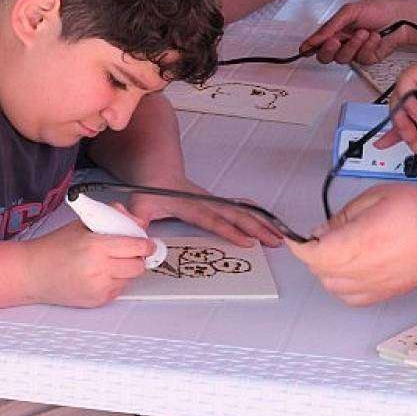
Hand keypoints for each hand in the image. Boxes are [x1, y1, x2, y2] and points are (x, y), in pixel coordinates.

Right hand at [23, 219, 153, 306]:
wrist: (32, 273)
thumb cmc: (55, 247)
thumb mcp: (83, 224)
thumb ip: (112, 219)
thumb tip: (138, 223)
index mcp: (96, 246)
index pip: (136, 246)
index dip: (145, 244)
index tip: (147, 242)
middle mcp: (99, 268)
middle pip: (138, 265)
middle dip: (137, 257)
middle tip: (129, 251)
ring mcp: (99, 287)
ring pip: (130, 278)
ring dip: (126, 269)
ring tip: (109, 262)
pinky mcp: (97, 301)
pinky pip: (119, 289)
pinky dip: (115, 280)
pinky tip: (99, 274)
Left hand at [127, 176, 282, 247]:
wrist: (156, 174)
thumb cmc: (149, 193)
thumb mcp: (139, 206)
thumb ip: (137, 220)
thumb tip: (137, 234)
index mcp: (189, 206)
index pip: (212, 219)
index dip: (229, 230)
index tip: (247, 241)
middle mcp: (206, 202)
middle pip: (236, 214)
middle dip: (257, 228)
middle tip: (275, 241)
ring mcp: (214, 201)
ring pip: (242, 210)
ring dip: (262, 222)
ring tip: (280, 235)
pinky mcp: (217, 202)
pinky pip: (241, 208)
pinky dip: (257, 215)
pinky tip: (270, 223)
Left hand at [288, 184, 416, 305]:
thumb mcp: (374, 197)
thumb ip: (342, 216)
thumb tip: (320, 232)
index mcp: (360, 240)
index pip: (313, 254)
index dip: (298, 245)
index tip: (295, 238)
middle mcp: (365, 267)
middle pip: (319, 270)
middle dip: (312, 253)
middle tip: (321, 237)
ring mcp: (375, 284)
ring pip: (331, 286)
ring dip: (325, 269)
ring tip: (335, 251)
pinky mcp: (384, 293)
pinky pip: (350, 299)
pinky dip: (341, 286)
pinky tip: (348, 269)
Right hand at [300, 0, 416, 63]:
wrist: (401, 19)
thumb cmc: (378, 10)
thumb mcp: (349, 12)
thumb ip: (330, 27)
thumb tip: (314, 39)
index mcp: (335, 30)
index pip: (316, 43)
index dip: (309, 48)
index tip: (305, 50)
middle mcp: (343, 42)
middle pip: (325, 56)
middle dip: (329, 49)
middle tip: (335, 40)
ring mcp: (354, 51)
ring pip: (343, 58)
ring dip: (354, 44)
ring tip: (364, 32)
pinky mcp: (367, 58)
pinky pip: (361, 59)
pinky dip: (368, 47)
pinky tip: (374, 38)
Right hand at [374, 58, 416, 152]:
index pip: (406, 80)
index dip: (407, 98)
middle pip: (400, 100)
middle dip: (402, 118)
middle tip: (411, 131)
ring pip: (402, 116)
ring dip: (403, 131)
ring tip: (413, 142)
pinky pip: (409, 127)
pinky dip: (398, 135)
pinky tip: (387, 142)